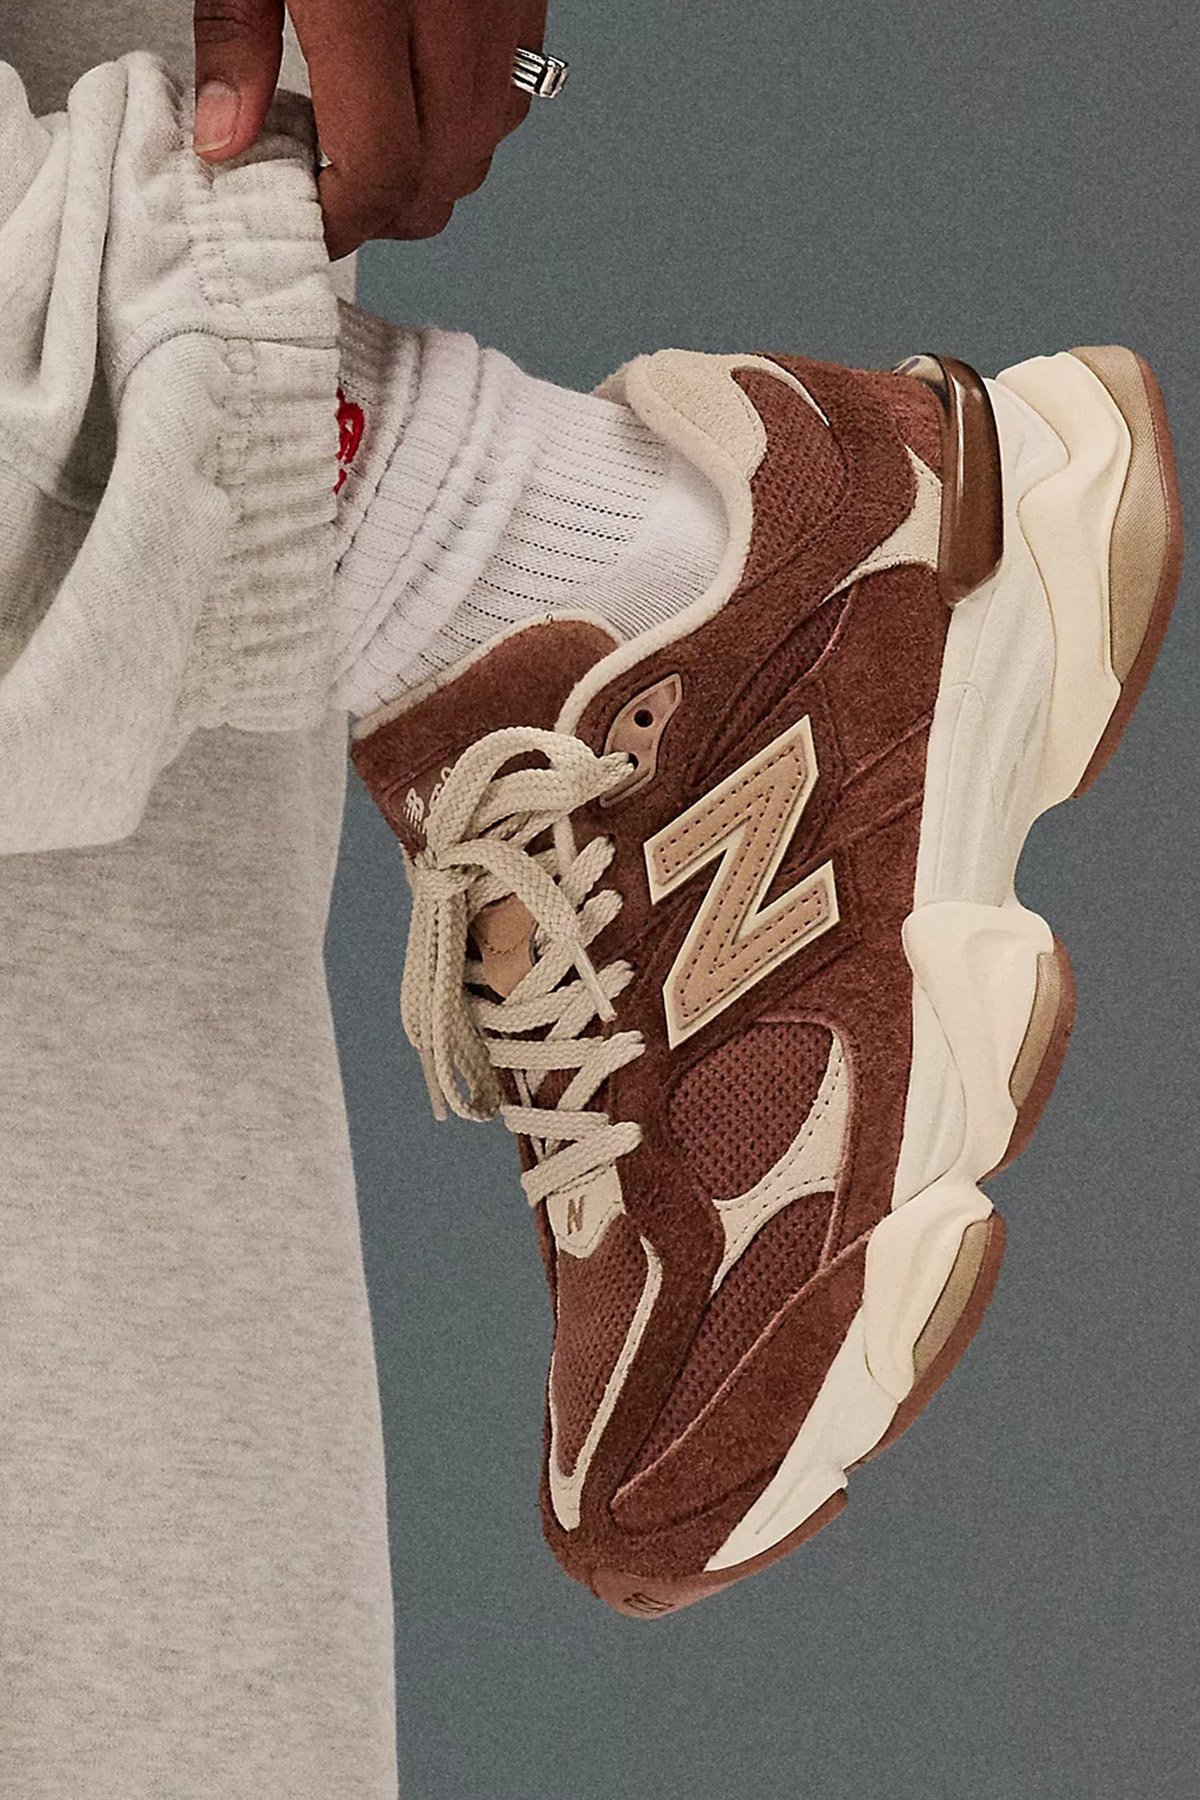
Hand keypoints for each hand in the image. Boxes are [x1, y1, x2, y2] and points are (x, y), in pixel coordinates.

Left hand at [192, 0, 547, 260]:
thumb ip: (236, 41)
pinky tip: (416, 94)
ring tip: (369, 141)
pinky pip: (510, 89)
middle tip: (330, 196)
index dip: (342, 220)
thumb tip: (227, 142)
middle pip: (443, 177)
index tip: (306, 224)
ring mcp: (499, 1)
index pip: (380, 169)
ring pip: (485, 143)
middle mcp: (452, 7)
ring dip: (432, 169)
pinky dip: (466, 117)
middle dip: (387, 211)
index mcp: (371, 2)